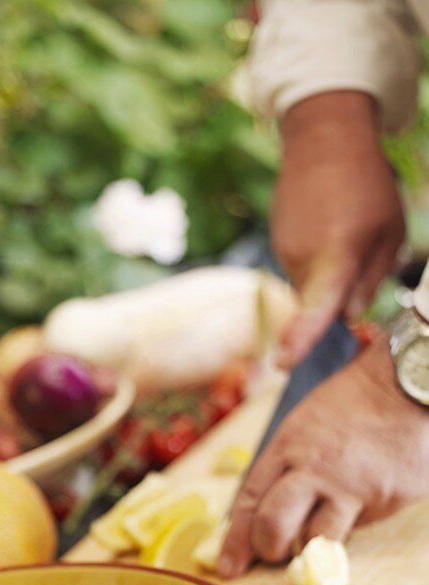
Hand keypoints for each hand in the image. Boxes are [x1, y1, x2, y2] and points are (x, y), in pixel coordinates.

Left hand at [217, 337, 428, 577]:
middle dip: (267, 549)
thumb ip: (282, 464)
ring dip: (308, 546)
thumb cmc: (351, 405)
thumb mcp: (302, 424)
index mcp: (288, 446)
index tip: (229, 565)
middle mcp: (314, 468)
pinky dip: (348, 525)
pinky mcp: (383, 500)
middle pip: (274, 525)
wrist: (408, 387)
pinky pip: (357, 528)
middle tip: (271, 555)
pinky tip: (354, 505)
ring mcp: (350, 487)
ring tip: (312, 534)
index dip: (237, 538)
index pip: (251, 499)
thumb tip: (262, 509)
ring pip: (315, 539)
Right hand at [272, 92, 404, 368]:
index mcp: (336, 256)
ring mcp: (285, 252)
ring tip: (345, 228)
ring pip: (310, 285)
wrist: (324, 136)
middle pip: (321, 303)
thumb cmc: (368, 182)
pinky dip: (316, 256)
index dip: (301, 339)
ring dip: (329, 271)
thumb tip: (349, 316)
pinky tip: (328, 223)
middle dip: (339, 295)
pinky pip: (301, 267)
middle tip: (363, 251)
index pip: (317, 309)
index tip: (283, 365)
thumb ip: (371, 280)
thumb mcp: (390, 231)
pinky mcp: (278, 243)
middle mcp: (302, 260)